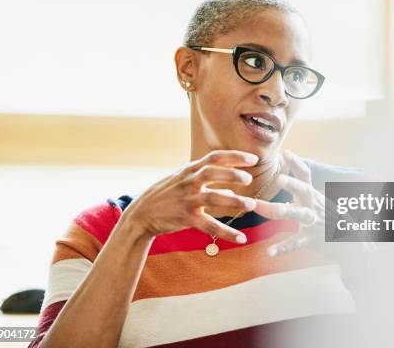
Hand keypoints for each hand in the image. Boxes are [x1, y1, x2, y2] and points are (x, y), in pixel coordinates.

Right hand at [122, 150, 258, 242]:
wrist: (140, 214)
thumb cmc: (165, 195)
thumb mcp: (182, 182)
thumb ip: (207, 184)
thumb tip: (230, 191)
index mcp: (189, 170)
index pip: (214, 157)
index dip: (234, 156)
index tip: (253, 159)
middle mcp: (188, 182)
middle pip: (211, 173)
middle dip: (231, 174)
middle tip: (249, 178)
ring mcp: (186, 200)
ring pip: (213, 199)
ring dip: (234, 201)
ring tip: (251, 204)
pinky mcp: (186, 218)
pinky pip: (209, 226)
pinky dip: (226, 233)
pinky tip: (241, 238)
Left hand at [254, 150, 325, 256]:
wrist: (353, 242)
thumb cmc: (331, 220)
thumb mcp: (318, 203)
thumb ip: (301, 194)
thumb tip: (286, 183)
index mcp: (313, 196)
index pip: (305, 176)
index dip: (296, 164)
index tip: (285, 152)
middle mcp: (314, 206)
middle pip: (305, 191)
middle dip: (293, 184)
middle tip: (280, 178)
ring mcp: (315, 223)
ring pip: (300, 215)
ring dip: (286, 211)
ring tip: (274, 209)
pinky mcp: (313, 240)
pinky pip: (297, 243)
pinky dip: (284, 248)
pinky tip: (270, 252)